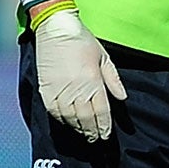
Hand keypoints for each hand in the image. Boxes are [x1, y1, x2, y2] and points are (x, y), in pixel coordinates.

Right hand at [33, 9, 126, 140]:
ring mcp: (59, 89)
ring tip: (83, 133)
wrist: (55, 28)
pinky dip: (61, 119)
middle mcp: (76, 88)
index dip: (104, 126)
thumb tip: (123, 98)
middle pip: (86, 118)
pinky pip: (53, 110)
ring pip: (69, 118)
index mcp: (93, 80)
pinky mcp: (45, 88)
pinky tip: (67, 122)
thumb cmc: (82, 40)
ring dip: (77, 128)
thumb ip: (113, 79)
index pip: (101, 111)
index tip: (106, 135)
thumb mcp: (103, 57)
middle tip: (95, 139)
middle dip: (92, 131)